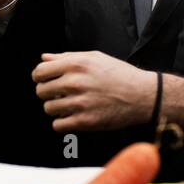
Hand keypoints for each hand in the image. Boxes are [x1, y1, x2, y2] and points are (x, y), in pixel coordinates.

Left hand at [31, 50, 155, 132]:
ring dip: (56, 108)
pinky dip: (62, 123)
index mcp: (76, 64)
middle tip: (60, 94)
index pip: (40, 72)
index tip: (46, 81)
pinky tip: (73, 117)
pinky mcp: (85, 122)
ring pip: (48, 109)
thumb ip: (66, 57)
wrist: (144, 95)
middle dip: (48, 93)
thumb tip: (44, 58)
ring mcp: (80, 103)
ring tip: (70, 105)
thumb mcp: (94, 58)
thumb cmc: (119, 74)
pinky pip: (58, 126)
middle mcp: (75, 82)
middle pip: (41, 91)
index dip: (40, 77)